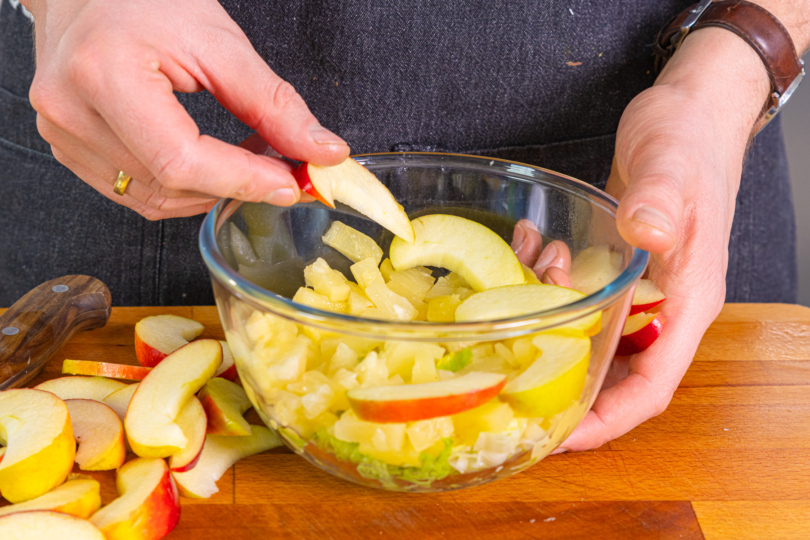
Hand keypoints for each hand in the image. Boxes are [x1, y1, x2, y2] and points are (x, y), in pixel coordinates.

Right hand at [24, 0, 348, 219]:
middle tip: (282, 169)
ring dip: (213, 191)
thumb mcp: (219, 41)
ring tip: (247, 158)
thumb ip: (272, 103)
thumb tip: (320, 150)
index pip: (182, 161)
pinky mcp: (69, 149)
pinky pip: (138, 193)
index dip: (243, 180)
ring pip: (157, 199)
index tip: (289, 183)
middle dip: (236, 186)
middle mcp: (71, 113)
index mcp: (103, 76)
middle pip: (171, 186)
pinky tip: (211, 163)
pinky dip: (185, 188)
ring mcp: (63, 135)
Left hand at [515, 28, 770, 450]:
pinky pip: (579, 292)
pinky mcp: (616, 263)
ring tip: (528, 275)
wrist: (687, 111)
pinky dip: (548, 279)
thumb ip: (662, 204)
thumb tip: (647, 236)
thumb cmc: (690, 141)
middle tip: (512, 377)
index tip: (560, 437)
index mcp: (687, 299)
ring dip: (550, 315)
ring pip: (589, 330)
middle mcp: (664, 302)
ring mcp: (639, 284)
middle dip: (565, 378)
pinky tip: (530, 247)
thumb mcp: (673, 168)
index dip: (608, 420)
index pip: (651, 384)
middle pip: (616, 370)